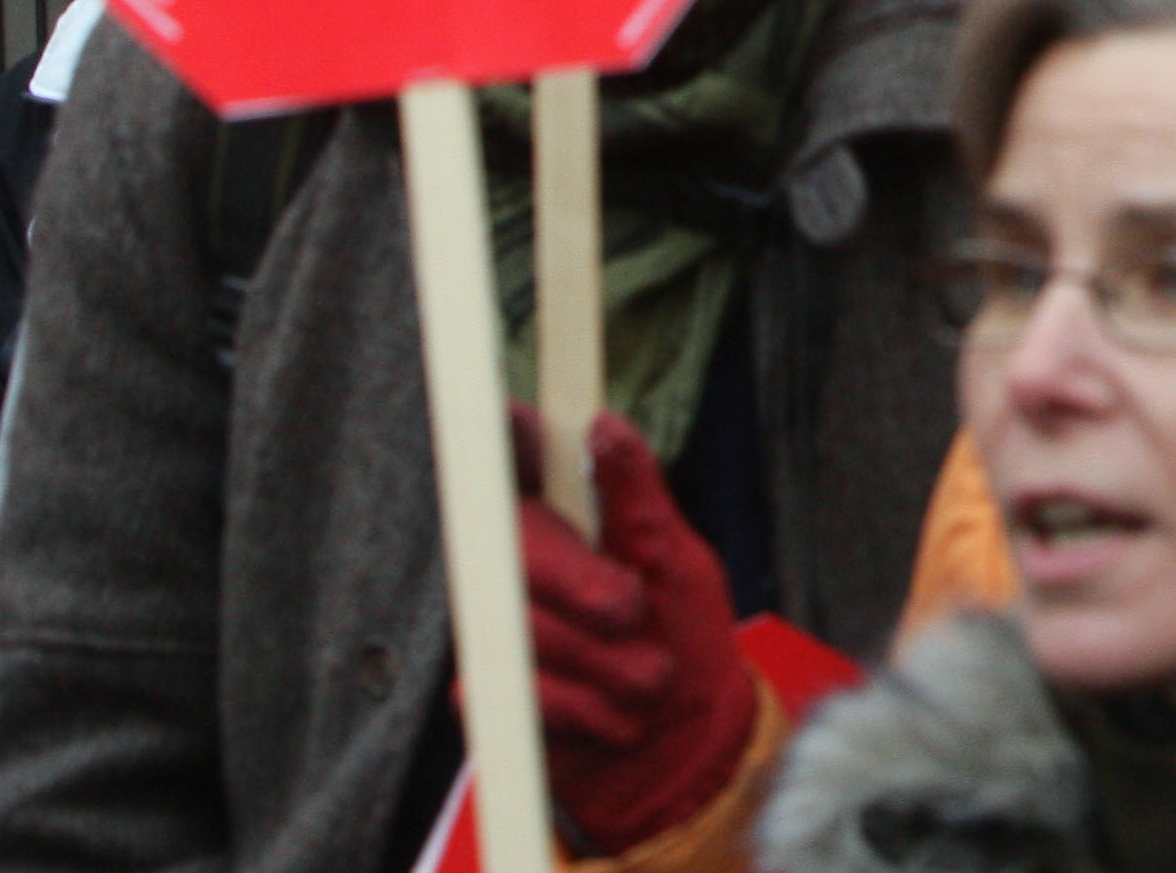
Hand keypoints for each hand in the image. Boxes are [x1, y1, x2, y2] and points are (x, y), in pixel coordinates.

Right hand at [512, 407, 758, 852]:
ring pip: (524, 623)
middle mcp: (520, 568)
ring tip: (648, 679)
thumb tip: (603, 425)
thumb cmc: (688, 644)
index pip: (511, 462)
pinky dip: (585, 709)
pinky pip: (521, 689)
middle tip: (634, 612)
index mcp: (563, 523)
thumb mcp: (679, 560)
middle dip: (587, 586)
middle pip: (515, 545)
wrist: (685, 752)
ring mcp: (500, 629)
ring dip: (606, 662)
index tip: (520, 422)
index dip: (507, 437)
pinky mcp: (487, 694)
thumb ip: (637, 495)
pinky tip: (614, 718)